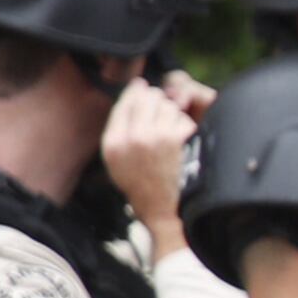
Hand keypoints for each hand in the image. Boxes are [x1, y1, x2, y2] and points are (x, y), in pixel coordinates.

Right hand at [101, 72, 205, 241]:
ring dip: (173, 114)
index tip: (142, 86)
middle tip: (163, 109)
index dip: (135, 92)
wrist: (163, 211)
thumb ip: (120, 130)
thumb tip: (134, 95)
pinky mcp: (174, 140)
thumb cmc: (142, 187)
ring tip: (172, 132)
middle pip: (146, 98)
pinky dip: (185, 126)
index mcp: (112, 143)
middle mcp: (130, 137)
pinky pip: (182, 119)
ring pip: (166, 106)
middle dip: (157, 100)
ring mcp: (153, 137)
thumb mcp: (117, 161)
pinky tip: (183, 141)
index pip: (123, 104)